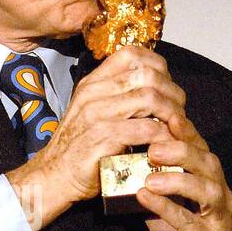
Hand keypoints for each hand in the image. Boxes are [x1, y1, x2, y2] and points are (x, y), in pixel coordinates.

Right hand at [10, 45, 186, 215]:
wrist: (53, 176)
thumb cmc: (79, 148)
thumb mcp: (91, 113)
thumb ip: (115, 97)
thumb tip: (153, 87)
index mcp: (92, 83)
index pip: (131, 54)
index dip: (158, 66)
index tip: (167, 86)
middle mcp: (93, 93)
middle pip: (147, 75)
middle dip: (172, 93)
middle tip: (178, 112)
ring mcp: (96, 114)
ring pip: (150, 98)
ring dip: (171, 114)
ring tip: (176, 129)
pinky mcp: (103, 138)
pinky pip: (145, 129)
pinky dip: (164, 137)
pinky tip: (167, 146)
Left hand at [133, 110, 231, 230]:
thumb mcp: (167, 211)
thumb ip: (153, 188)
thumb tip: (124, 166)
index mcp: (208, 181)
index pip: (197, 148)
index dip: (182, 129)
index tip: (161, 113)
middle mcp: (218, 193)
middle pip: (206, 161)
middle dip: (180, 148)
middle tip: (152, 143)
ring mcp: (219, 216)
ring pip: (206, 187)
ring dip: (177, 176)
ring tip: (150, 171)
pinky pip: (191, 221)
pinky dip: (170, 208)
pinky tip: (148, 199)